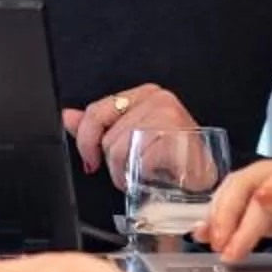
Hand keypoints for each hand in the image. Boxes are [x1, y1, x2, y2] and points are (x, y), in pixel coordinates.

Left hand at [60, 84, 194, 185]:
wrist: (203, 177)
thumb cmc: (170, 158)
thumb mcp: (130, 138)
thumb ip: (99, 126)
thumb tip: (68, 116)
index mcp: (144, 94)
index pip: (97, 111)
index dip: (85, 140)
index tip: (89, 159)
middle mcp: (157, 99)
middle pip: (107, 135)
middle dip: (110, 162)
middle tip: (125, 171)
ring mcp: (167, 116)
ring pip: (119, 149)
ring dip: (123, 172)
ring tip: (137, 176)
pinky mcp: (174, 136)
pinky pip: (138, 161)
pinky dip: (139, 176)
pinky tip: (150, 177)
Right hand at [200, 146, 271, 271]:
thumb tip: (261, 196)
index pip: (263, 189)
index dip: (244, 219)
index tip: (232, 248)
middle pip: (243, 187)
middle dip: (225, 215)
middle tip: (216, 246)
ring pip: (239, 197)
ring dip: (220, 217)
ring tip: (208, 242)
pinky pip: (246, 214)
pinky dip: (227, 224)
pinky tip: (210, 235)